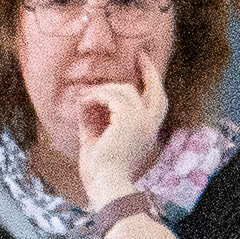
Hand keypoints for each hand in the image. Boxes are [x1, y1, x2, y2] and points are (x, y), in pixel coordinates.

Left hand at [72, 66, 167, 202]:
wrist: (104, 184)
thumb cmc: (100, 170)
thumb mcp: (99, 139)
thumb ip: (98, 119)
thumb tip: (88, 100)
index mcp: (147, 134)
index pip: (157, 103)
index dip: (152, 82)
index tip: (143, 65)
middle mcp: (150, 127)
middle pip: (156, 91)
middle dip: (149, 70)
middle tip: (140, 55)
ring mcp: (142, 122)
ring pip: (124, 90)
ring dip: (101, 91)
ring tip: (84, 99)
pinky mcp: (128, 119)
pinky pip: (109, 96)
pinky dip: (93, 97)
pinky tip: (82, 105)